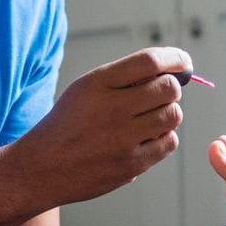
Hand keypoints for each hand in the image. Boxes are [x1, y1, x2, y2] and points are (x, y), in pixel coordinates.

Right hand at [12, 48, 191, 205]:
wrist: (41, 168)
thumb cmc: (68, 124)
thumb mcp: (84, 90)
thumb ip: (122, 78)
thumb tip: (171, 72)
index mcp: (97, 83)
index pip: (149, 61)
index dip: (174, 58)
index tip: (183, 61)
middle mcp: (112, 108)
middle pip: (169, 89)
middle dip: (171, 88)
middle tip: (159, 95)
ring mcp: (122, 138)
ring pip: (173, 115)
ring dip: (168, 113)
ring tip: (148, 117)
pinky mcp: (131, 164)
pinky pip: (168, 142)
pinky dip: (163, 137)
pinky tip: (145, 137)